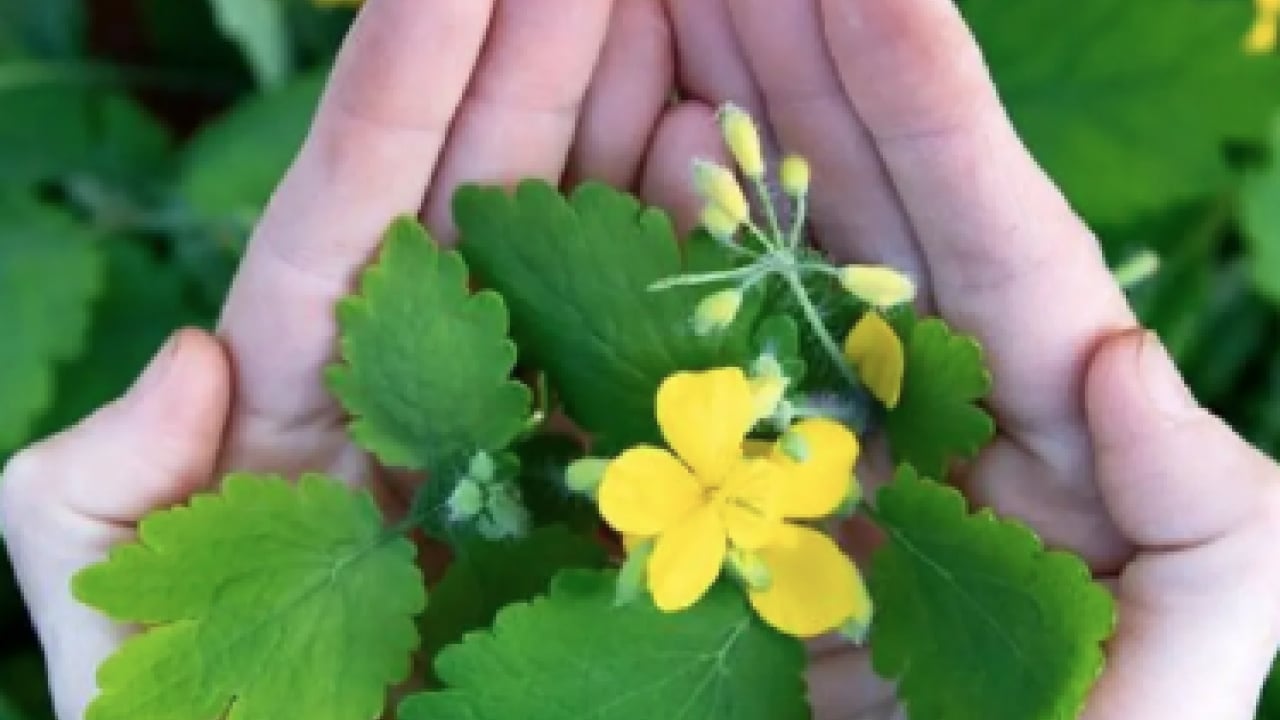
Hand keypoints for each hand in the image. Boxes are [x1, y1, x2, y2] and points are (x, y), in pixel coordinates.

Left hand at [0, 0, 689, 715]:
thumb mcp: (106, 614)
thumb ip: (98, 486)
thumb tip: (189, 354)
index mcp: (300, 380)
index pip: (358, 193)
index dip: (408, 74)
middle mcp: (423, 382)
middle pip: (487, 185)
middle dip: (542, 54)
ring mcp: (526, 428)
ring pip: (581, 250)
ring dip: (629, 127)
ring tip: (670, 15)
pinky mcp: (606, 495)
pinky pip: (659, 366)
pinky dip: (695, 274)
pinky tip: (728, 178)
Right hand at [659, 0, 1279, 716]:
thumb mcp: (1184, 661)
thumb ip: (1209, 521)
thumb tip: (1129, 358)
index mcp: (1029, 401)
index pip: (976, 215)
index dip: (922, 93)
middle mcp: (912, 388)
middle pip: (849, 191)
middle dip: (791, 54)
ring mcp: (803, 421)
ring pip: (756, 243)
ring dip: (710, 113)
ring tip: (659, 0)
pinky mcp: (720, 481)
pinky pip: (671, 347)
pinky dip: (637, 247)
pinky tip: (602, 147)